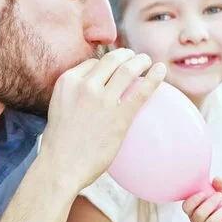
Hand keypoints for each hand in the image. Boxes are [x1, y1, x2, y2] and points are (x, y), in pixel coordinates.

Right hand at [39, 48, 165, 190]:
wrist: (60, 167)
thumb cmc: (60, 144)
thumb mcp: (60, 108)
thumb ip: (75, 95)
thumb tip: (95, 92)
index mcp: (68, 82)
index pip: (92, 63)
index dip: (106, 64)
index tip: (114, 67)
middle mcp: (85, 86)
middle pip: (111, 60)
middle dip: (126, 54)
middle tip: (135, 57)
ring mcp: (103, 100)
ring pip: (127, 69)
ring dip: (141, 61)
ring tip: (148, 61)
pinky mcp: (119, 116)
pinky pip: (141, 92)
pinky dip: (154, 78)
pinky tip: (161, 70)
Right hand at [183, 178, 221, 221]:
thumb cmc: (221, 206)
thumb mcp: (219, 194)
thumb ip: (218, 186)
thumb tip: (217, 179)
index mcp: (193, 210)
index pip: (186, 207)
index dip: (194, 199)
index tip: (205, 193)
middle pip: (199, 214)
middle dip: (212, 202)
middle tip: (221, 196)